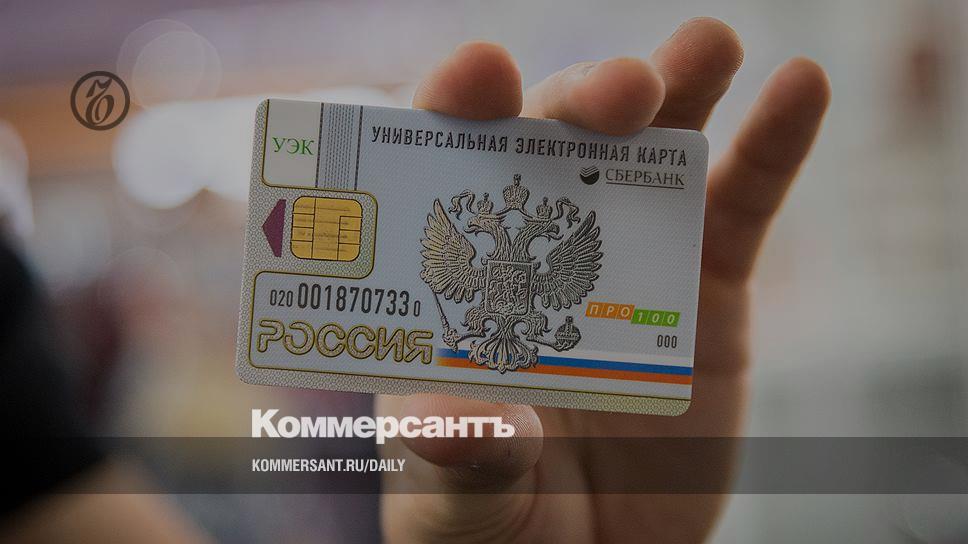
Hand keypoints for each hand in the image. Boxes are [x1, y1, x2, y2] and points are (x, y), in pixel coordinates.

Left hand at [377, 17, 828, 542]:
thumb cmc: (497, 527)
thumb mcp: (460, 501)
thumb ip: (459, 457)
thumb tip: (450, 421)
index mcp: (461, 283)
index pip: (442, 173)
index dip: (458, 110)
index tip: (482, 75)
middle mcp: (539, 252)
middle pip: (551, 146)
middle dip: (583, 101)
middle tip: (623, 92)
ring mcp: (626, 262)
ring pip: (649, 153)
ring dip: (679, 89)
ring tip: (709, 45)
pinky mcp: (706, 293)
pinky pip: (741, 205)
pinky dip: (771, 144)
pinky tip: (800, 86)